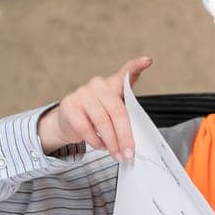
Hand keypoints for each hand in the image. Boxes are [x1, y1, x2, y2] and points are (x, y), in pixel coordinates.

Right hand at [37, 56, 151, 160]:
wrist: (67, 122)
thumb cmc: (95, 117)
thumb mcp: (112, 113)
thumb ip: (125, 118)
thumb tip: (137, 141)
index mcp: (112, 84)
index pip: (126, 73)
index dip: (136, 66)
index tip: (147, 60)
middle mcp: (97, 85)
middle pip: (117, 111)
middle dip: (125, 136)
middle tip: (129, 153)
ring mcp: (82, 93)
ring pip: (102, 122)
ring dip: (111, 143)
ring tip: (117, 154)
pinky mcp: (69, 106)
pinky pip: (86, 129)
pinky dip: (96, 142)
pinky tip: (100, 146)